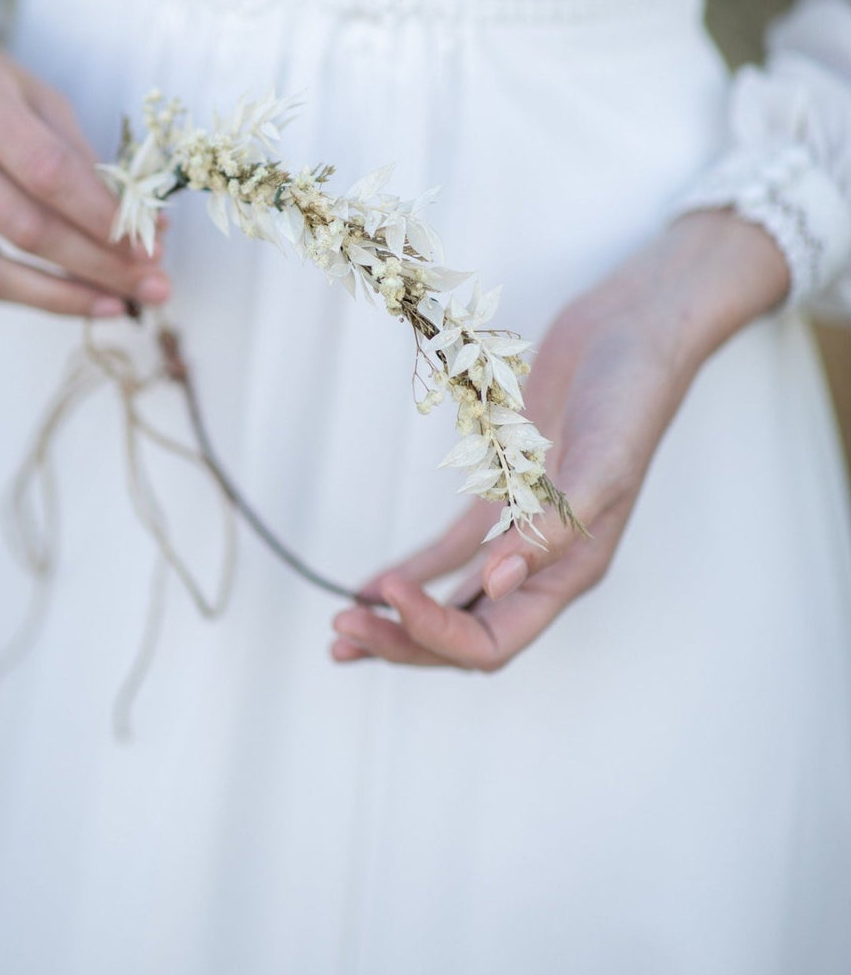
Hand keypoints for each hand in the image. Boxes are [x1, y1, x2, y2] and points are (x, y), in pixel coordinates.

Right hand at [0, 0, 168, 315]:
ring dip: (61, 297)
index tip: (152, 247)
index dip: (104, 218)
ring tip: (118, 304)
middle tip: (153, 285)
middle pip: (24, 228)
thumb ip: (82, 156)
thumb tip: (144, 225)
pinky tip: (67, 297)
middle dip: (98, 266)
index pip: (48, 173)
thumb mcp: (33, 91)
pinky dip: (20, 294)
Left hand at [331, 210, 790, 670]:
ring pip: (454, 601)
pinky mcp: (502, 496)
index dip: (437, 631)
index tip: (390, 597)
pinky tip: (372, 584)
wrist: (633, 333)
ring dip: (400, 621)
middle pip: (465, 631)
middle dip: (403, 641)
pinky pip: (450, 553)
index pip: (494, 638)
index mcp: (572, 570)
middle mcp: (545, 565)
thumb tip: (496, 583)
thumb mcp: (602, 466)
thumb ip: (553, 530)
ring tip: (343, 633)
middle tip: (341, 634)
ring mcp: (521, 532)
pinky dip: (414, 573)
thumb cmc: (630, 398)